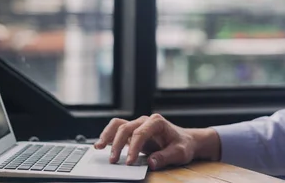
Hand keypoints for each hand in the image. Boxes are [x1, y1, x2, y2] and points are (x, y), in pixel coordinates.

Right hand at [94, 114, 219, 169]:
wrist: (185, 141)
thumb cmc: (182, 145)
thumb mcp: (179, 153)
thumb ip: (165, 157)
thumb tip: (151, 163)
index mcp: (157, 122)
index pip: (141, 133)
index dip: (133, 147)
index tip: (129, 162)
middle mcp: (145, 120)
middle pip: (126, 128)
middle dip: (117, 144)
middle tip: (114, 161)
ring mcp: (138, 125)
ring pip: (118, 125)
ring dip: (108, 136)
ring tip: (99, 148)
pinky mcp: (133, 131)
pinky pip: (117, 129)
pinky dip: (108, 135)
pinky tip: (101, 145)